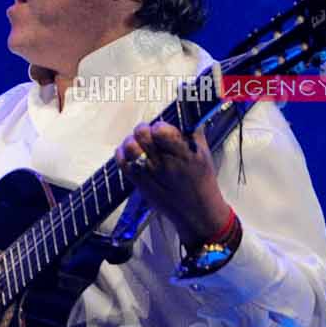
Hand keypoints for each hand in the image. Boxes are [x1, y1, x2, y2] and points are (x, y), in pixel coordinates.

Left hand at [114, 121, 229, 242]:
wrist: (197, 213)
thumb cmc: (202, 181)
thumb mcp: (204, 155)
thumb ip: (193, 133)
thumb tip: (183, 113)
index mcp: (184, 154)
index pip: (162, 131)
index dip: (159, 126)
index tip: (162, 129)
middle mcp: (165, 163)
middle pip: (142, 135)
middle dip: (144, 129)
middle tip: (149, 133)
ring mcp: (149, 173)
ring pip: (129, 147)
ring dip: (132, 141)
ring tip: (139, 143)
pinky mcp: (138, 182)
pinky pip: (121, 162)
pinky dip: (122, 153)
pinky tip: (130, 153)